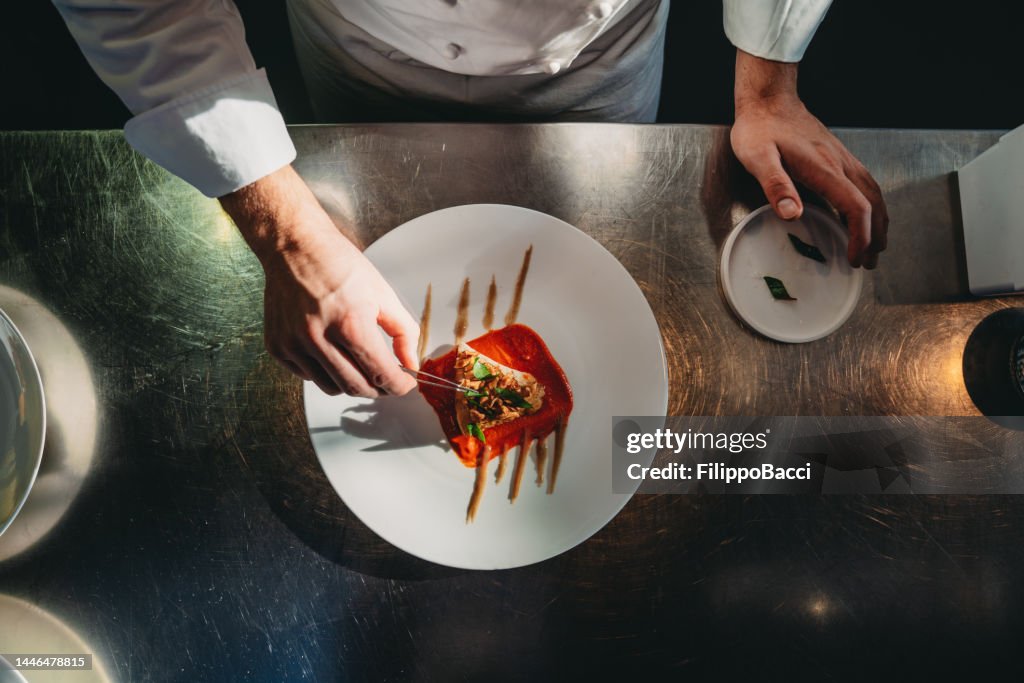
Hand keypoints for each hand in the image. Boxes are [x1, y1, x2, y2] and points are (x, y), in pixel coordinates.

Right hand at [220, 165, 418, 396]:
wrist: (295, 247)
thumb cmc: (339, 265)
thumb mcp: (383, 294)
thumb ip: (404, 333)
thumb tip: (410, 364)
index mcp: (350, 324)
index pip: (381, 374)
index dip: (399, 386)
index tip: (405, 384)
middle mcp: (319, 338)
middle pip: (357, 387)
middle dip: (378, 388)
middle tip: (386, 378)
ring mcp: (294, 344)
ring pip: (331, 387)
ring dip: (351, 382)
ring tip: (359, 364)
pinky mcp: (277, 347)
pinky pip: (308, 376)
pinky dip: (325, 372)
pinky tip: (333, 353)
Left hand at [730, 50, 887, 268]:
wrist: (769, 100)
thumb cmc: (759, 130)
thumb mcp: (757, 158)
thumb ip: (775, 185)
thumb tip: (792, 214)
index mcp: (824, 169)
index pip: (856, 207)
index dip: (861, 236)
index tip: (855, 259)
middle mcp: (840, 164)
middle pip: (873, 203)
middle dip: (876, 235)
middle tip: (869, 262)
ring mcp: (841, 158)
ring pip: (873, 192)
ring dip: (879, 221)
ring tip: (875, 246)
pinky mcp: (837, 156)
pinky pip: (864, 184)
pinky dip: (871, 205)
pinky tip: (863, 216)